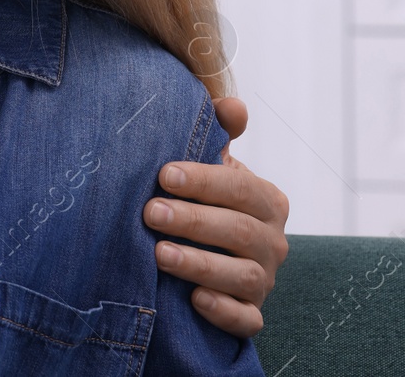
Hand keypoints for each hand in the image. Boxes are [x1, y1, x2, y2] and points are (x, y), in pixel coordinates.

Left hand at [143, 96, 290, 335]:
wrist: (207, 253)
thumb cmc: (205, 200)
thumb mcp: (212, 167)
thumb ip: (218, 135)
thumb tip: (231, 104)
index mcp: (266, 201)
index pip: (241, 188)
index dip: (204, 180)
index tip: (163, 174)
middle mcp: (272, 241)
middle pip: (239, 231)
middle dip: (193, 221)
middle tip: (150, 212)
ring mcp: (263, 280)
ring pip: (241, 276)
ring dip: (199, 264)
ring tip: (159, 253)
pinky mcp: (250, 313)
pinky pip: (245, 318)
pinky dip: (223, 310)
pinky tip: (194, 299)